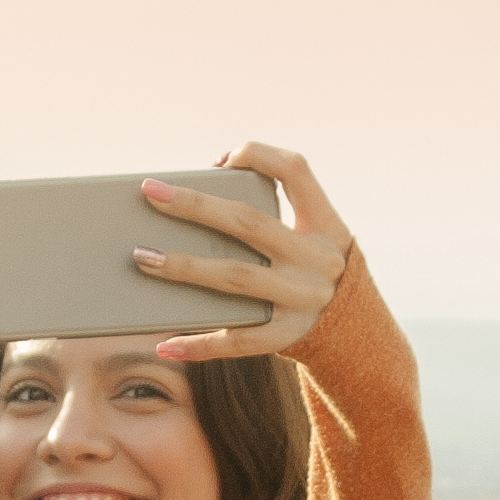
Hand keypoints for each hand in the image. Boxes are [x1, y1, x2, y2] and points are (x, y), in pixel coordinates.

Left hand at [138, 143, 353, 362]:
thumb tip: (194, 199)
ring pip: (235, 278)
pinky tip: (165, 343)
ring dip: (184, 267)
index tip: (221, 160)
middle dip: (195, 206)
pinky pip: (237, 341)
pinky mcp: (288, 337)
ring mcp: (303, 300)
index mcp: (326, 224)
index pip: (295, 171)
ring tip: (143, 258)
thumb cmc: (311, 270)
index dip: (258, 156)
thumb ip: (271, 215)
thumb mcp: (313, 236)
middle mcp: (317, 260)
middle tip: (150, 193)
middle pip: (248, 224)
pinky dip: (199, 344)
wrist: (356, 334)